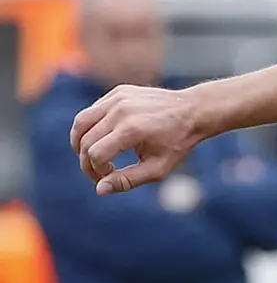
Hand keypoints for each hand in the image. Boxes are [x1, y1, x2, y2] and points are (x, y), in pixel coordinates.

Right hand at [71, 85, 200, 195]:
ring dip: (79, 143)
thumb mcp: (158, 169)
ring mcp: (117, 98)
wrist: (192, 111)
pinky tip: (102, 140)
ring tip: (89, 158)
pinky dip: (90, 128)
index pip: (96, 154)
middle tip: (98, 174)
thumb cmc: (176, 143)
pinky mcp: (117, 92)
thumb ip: (128, 180)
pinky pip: (92, 111)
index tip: (108, 178)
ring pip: (81, 122)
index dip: (96, 172)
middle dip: (86, 162)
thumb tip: (100, 190)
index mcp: (131, 130)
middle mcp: (120, 111)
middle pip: (85, 140)